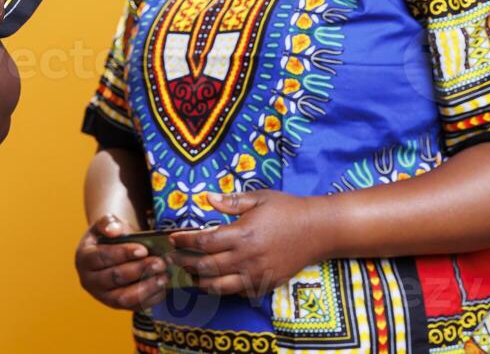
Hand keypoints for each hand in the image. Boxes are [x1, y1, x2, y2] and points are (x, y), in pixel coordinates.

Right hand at [75, 214, 169, 310]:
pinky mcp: (117, 306)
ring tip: (164, 277)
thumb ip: (107, 222)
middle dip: (139, 270)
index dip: (123, 253)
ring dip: (146, 288)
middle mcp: (90, 281)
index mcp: (84, 259)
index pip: (102, 257)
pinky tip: (164, 287)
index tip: (143, 250)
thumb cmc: (109, 236)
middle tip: (160, 263)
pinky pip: (134, 307)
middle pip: (114, 278)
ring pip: (124, 298)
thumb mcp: (105, 224)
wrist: (111, 250)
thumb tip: (114, 231)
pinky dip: (150, 299)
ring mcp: (103, 296)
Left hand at [167, 191, 333, 298]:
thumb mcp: (259, 198)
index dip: (184, 242)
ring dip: (200, 281)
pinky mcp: (267, 283)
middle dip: (185, 263)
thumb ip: (231, 201)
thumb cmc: (287, 210)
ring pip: (220, 286)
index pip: (204, 242)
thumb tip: (206, 197)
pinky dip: (224, 289)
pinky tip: (217, 281)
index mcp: (242, 234)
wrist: (318, 230)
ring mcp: (257, 274)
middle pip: (206, 266)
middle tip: (172, 259)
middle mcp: (247, 257)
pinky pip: (240, 292)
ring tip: (190, 274)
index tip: (172, 239)